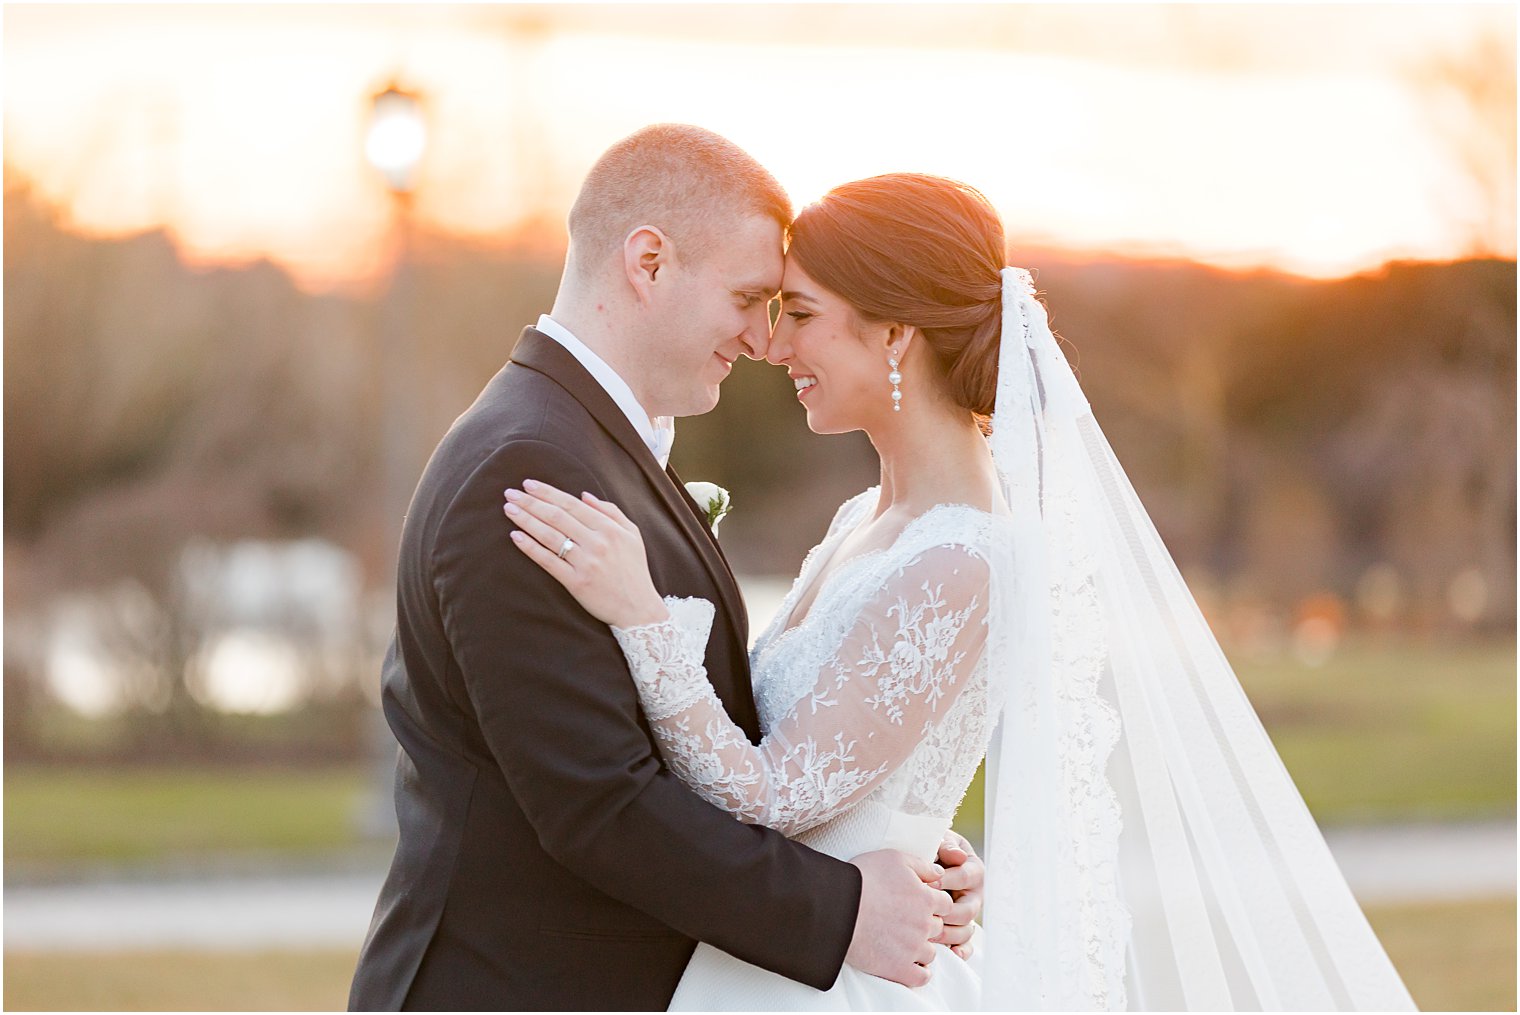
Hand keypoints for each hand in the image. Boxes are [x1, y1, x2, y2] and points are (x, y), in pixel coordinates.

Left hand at [504, 479, 666, 627]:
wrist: (638, 609)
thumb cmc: (634, 570)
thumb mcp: (632, 535)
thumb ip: (611, 512)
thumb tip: (584, 495)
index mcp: (610, 529)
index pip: (572, 504)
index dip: (548, 493)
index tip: (528, 484)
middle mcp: (597, 543)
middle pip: (557, 516)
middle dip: (531, 502)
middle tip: (510, 493)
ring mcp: (586, 563)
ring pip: (549, 536)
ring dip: (526, 520)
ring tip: (509, 509)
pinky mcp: (576, 583)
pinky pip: (548, 561)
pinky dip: (530, 547)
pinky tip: (515, 536)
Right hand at [845, 849, 953, 987]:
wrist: (837, 906)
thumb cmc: (863, 878)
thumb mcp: (895, 858)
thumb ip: (923, 866)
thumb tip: (940, 874)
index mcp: (926, 899)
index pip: (945, 905)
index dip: (932, 903)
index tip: (917, 903)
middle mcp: (925, 925)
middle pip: (938, 928)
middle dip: (926, 925)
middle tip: (904, 921)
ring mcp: (913, 949)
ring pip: (930, 953)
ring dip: (920, 948)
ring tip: (900, 943)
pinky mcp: (898, 969)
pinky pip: (921, 977)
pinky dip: (917, 973)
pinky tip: (905, 963)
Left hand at [933, 830, 983, 959]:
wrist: (926, 863)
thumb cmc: (933, 850)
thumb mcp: (939, 842)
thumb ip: (946, 846)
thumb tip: (958, 856)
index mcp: (974, 870)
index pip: (965, 877)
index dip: (947, 881)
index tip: (927, 882)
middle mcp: (975, 894)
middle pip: (967, 910)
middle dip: (946, 913)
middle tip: (926, 914)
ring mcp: (969, 913)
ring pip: (966, 930)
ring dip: (948, 934)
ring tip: (928, 935)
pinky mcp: (962, 928)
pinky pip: (966, 944)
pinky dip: (960, 950)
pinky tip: (950, 952)